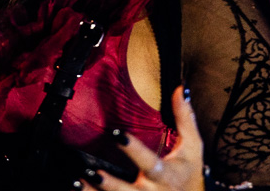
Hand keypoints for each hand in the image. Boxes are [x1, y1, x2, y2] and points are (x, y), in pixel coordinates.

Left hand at [81, 86, 203, 190]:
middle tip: (93, 172)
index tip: (117, 134)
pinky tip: (77, 188)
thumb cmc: (188, 174)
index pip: (149, 162)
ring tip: (77, 181)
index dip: (133, 149)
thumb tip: (181, 89)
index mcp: (165, 174)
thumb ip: (184, 119)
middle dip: (111, 184)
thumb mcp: (192, 147)